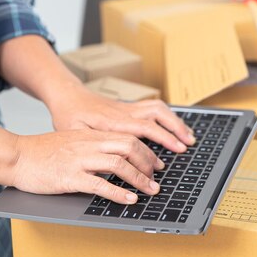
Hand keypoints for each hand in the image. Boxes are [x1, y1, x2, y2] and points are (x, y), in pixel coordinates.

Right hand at [12, 129, 163, 203]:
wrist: (16, 155)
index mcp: (92, 135)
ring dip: (139, 178)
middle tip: (156, 178)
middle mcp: (89, 144)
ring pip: (118, 164)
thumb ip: (95, 145)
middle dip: (148, 163)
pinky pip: (99, 184)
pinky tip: (129, 199)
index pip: (128, 137)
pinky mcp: (69, 176)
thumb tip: (118, 157)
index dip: (147, 150)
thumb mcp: (74, 139)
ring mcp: (80, 159)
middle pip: (129, 146)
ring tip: (150, 190)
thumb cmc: (43, 151)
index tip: (157, 163)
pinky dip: (118, 192)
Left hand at [46, 83, 194, 153]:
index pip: (144, 129)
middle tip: (187, 145)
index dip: (162, 139)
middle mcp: (124, 112)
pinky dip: (168, 117)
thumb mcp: (73, 133)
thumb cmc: (68, 116)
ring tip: (188, 136)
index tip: (174, 151)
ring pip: (159, 109)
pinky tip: (175, 127)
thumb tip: (107, 161)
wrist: (68, 95)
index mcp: (113, 121)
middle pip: (157, 116)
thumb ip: (91, 146)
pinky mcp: (130, 107)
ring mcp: (129, 108)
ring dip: (175, 121)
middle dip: (175, 130)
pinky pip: (154, 108)